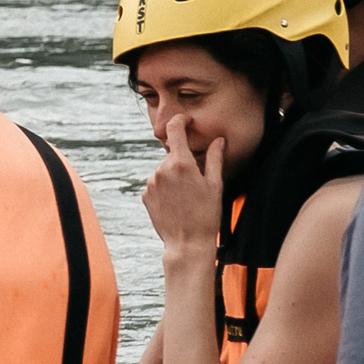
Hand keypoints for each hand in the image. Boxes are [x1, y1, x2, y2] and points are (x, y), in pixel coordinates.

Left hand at [142, 116, 224, 259]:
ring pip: (164, 171)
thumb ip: (215, 159)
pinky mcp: (144, 194)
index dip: (180, 121)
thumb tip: (218, 140)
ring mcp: (150, 182)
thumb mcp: (215, 185)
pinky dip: (166, 189)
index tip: (186, 120)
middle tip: (198, 182)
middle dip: (184, 162)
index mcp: (181, 164)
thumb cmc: (207, 215)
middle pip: (172, 155)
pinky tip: (176, 204)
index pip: (175, 129)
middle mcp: (161, 169)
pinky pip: (156, 184)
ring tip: (188, 198)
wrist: (187, 243)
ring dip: (175, 177)